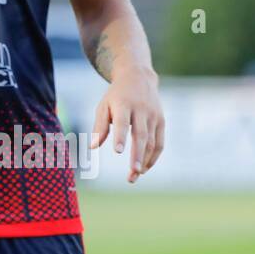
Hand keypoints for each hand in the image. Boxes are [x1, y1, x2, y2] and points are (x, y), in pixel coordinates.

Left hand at [91, 69, 163, 183]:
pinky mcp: (161, 121)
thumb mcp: (103, 106)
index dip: (120, 136)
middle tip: (132, 174)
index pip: (122, 121)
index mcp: (123, 104)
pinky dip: (153, 157)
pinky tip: (144, 168)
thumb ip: (99, 127)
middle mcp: (141, 110)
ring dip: (145, 161)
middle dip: (137, 155)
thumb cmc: (116, 96)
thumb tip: (92, 147)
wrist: (138, 78)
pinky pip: (160, 143)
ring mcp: (153, 116)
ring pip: (152, 142)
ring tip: (135, 176)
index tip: (118, 151)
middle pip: (140, 135)